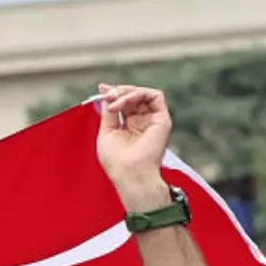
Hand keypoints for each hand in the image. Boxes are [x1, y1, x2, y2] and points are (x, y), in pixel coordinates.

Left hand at [95, 84, 172, 205]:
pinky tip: (124, 103)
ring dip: (126, 93)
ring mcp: (153, 120)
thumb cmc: (116, 162)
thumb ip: (108, 113)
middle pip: (134, 96)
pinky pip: (154, 96)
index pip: (125, 103)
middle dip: (119, 91)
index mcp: (130, 127)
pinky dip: (137, 94)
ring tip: (114, 102)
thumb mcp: (106, 133)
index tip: (102, 90)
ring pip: (143, 94)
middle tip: (107, 95)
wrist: (130, 174)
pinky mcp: (163, 119)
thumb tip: (106, 94)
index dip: (114, 94)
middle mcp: (143, 123)